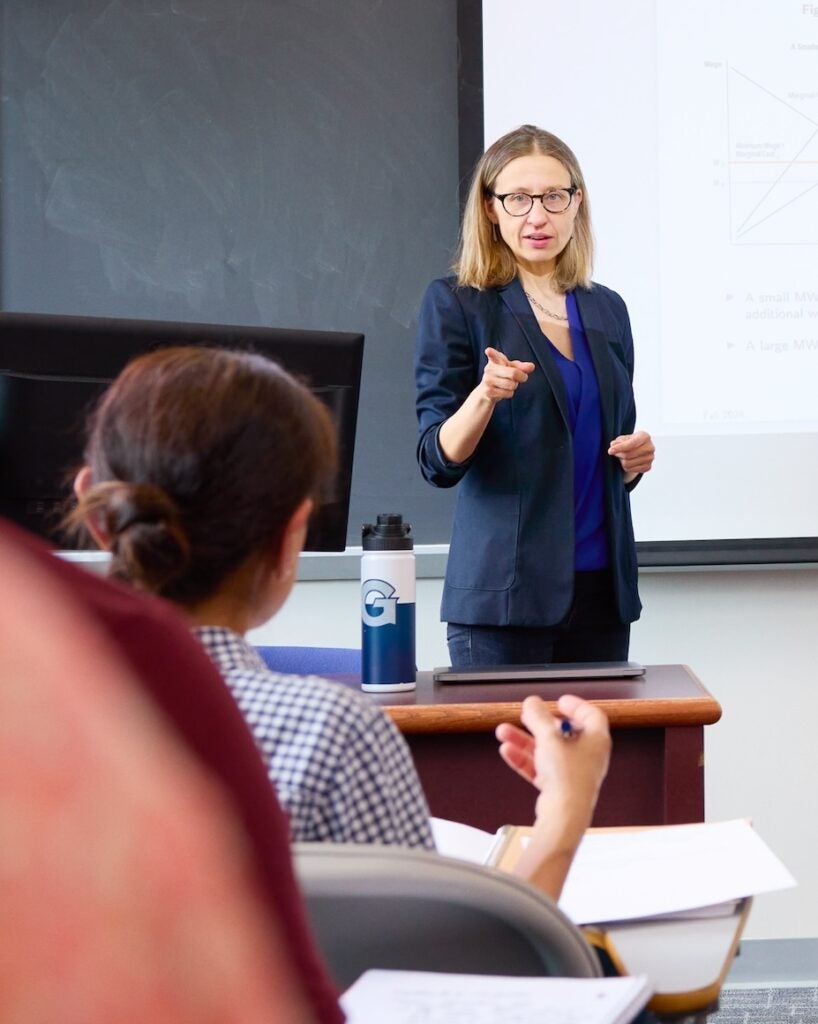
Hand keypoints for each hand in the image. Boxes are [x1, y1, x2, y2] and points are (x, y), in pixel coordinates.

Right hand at [479, 347, 534, 403]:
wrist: (486, 392)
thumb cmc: (501, 377)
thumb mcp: (512, 369)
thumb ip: (522, 367)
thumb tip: (532, 366)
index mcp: (495, 360)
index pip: (494, 356)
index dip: (492, 353)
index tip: (488, 350)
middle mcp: (489, 369)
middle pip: (513, 373)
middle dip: (521, 377)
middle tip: (523, 377)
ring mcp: (487, 380)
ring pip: (511, 385)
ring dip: (514, 386)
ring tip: (508, 385)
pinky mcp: (488, 391)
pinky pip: (508, 393)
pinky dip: (509, 394)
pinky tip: (502, 392)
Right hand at [495, 694, 610, 810]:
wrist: (564, 814)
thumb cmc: (568, 778)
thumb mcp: (549, 738)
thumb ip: (538, 717)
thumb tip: (532, 703)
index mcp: (596, 741)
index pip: (591, 715)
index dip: (575, 706)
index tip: (560, 701)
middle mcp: (587, 756)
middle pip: (563, 733)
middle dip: (540, 723)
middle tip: (528, 716)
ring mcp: (573, 772)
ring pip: (547, 750)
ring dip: (525, 740)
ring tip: (505, 732)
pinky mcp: (559, 787)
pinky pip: (540, 768)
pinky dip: (525, 758)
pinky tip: (509, 751)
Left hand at [608, 430, 654, 480]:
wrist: (639, 449)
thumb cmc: (630, 442)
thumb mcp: (623, 438)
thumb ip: (618, 441)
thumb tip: (613, 445)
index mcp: (645, 437)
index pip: (631, 444)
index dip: (619, 448)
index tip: (610, 451)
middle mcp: (650, 447)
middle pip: (628, 455)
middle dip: (618, 455)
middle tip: (616, 453)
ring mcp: (650, 458)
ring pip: (628, 464)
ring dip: (622, 461)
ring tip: (622, 457)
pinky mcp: (648, 467)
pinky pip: (631, 470)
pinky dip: (626, 467)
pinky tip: (628, 462)